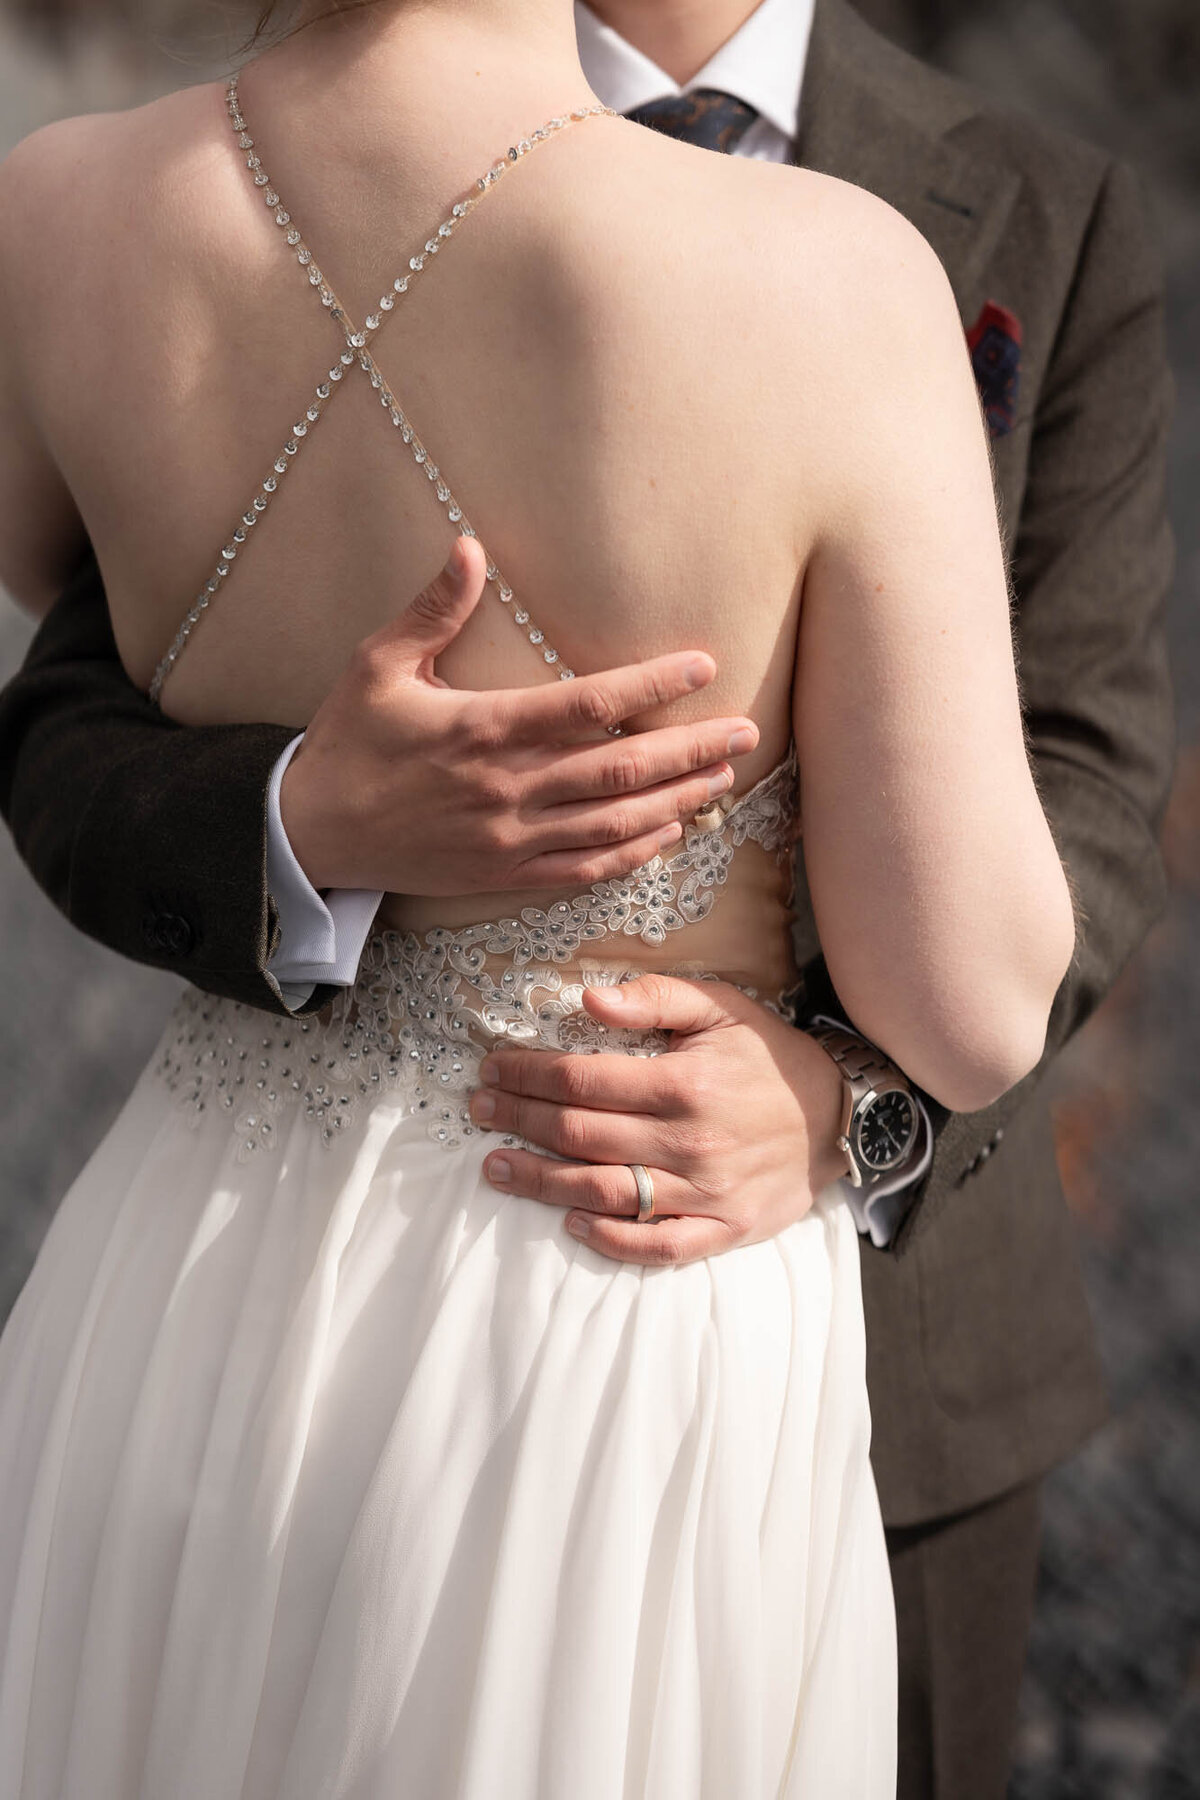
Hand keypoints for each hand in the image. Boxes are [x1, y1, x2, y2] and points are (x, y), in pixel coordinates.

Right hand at [281, 537, 758, 893]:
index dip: (652, 686)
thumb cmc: (349, 741)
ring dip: (677, 800)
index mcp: (484, 728)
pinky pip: (585, 868)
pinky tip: (669, 834)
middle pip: (621, 769)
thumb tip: (470, 547)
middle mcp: (507, 787)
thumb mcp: (378, 665)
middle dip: (691, 749)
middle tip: (745, 731)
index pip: (589, 705)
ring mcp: (510, 838)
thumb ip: (432, 609)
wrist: (310, 833)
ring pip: (614, 822)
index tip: (701, 666)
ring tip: (723, 778)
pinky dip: (633, 852)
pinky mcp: (504, 874)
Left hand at [469, 974, 852, 1263]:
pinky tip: (570, 1221)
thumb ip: (655, 997)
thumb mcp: (721, 1006)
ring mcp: (704, 1191)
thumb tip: (587, 999)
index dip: (527, 1074)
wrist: (839, 1114)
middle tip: (478, 1110)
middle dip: (518, 1120)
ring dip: (541, 1181)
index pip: (581, 1080)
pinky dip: (610, 1238)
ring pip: (603, 1192)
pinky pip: (656, 1244)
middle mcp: (688, 1141)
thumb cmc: (769, 1055)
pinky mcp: (722, 1228)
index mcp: (683, 1083)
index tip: (492, 1069)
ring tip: (496, 1168)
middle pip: (580, 1135)